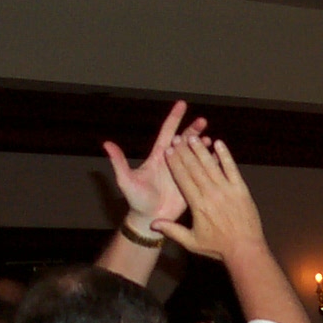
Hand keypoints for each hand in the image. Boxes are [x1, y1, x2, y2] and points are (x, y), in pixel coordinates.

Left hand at [103, 100, 206, 229]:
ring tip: (210, 140)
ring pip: (195, 154)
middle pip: (184, 140)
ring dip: (202, 146)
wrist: (149, 219)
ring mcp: (182, 172)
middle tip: (202, 121)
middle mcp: (172, 161)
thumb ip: (119, 161)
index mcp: (158, 156)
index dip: (174, 117)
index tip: (182, 104)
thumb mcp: (126, 180)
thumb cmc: (136, 200)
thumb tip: (106, 144)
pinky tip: (216, 158)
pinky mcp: (190, 184)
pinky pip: (201, 170)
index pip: (168, 132)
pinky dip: (209, 162)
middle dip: (193, 129)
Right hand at [152, 135, 264, 261]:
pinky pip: (232, 169)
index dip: (175, 163)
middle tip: (177, 138)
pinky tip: (218, 143)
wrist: (245, 250)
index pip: (183, 179)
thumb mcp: (192, 242)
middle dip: (185, 152)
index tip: (169, 151)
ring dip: (201, 150)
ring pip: (212, 165)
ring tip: (193, 137)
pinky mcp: (241, 190)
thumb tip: (152, 224)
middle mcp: (212, 194)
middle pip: (195, 168)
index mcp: (198, 205)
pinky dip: (225, 156)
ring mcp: (228, 190)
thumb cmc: (218, 247)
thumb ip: (172, 231)